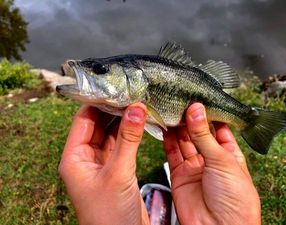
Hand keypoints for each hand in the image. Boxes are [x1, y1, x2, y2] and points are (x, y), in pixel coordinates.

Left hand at [59, 103, 149, 224]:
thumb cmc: (110, 215)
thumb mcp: (118, 172)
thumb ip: (128, 139)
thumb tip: (136, 108)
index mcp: (74, 158)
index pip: (83, 120)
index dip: (97, 103)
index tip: (115, 89)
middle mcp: (84, 158)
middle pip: (97, 125)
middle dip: (113, 110)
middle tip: (130, 94)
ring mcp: (100, 163)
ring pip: (110, 134)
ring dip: (123, 121)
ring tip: (137, 104)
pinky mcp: (115, 169)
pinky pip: (120, 145)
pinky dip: (129, 133)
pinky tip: (139, 122)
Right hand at [163, 103, 260, 224]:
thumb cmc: (235, 199)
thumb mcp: (222, 161)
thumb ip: (205, 135)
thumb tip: (196, 109)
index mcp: (229, 154)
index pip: (218, 128)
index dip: (208, 114)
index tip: (198, 99)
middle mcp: (211, 159)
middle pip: (198, 133)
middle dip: (190, 119)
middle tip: (181, 102)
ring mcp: (194, 167)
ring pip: (184, 141)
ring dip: (178, 127)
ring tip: (172, 110)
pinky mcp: (180, 174)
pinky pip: (172, 153)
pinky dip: (168, 140)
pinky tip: (165, 126)